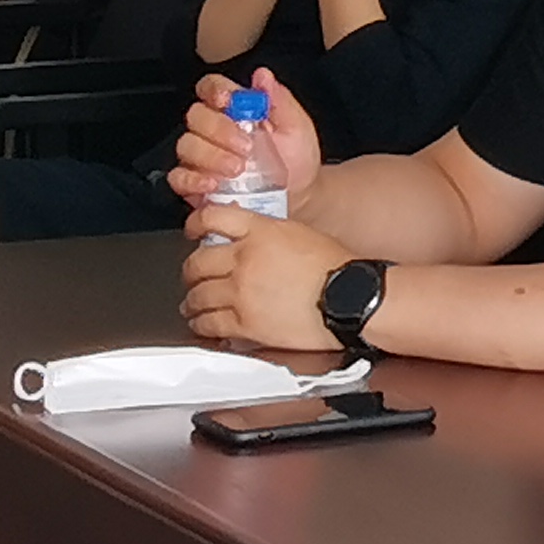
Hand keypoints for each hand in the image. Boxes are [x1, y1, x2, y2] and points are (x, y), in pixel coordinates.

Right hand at [166, 68, 323, 208]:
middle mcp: (212, 130)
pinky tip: (213, 183)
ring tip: (238, 168)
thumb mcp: (296, 126)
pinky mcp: (194, 183)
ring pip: (186, 145)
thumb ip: (280, 100)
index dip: (214, 90)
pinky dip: (192, 179)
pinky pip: (178, 177)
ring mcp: (201, 156)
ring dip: (211, 156)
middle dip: (219, 129)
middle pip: (196, 115)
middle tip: (246, 146)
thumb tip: (263, 76)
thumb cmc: (295, 159)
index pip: (212, 87)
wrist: (299, 195)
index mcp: (235, 109)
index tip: (227, 101)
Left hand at [180, 206, 346, 356]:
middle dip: (191, 271)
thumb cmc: (338, 269)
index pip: (212, 218)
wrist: (352, 299)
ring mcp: (241, 292)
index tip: (193, 231)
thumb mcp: (302, 235)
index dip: (195, 224)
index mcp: (261, 232)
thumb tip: (251, 241)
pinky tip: (203, 325)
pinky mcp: (244, 323)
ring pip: (198, 295)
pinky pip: (208, 324)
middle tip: (193, 276)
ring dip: (193, 301)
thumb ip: (270, 235)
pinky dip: (201, 325)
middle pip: (197, 262)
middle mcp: (245, 259)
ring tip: (193, 305)